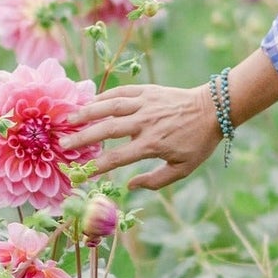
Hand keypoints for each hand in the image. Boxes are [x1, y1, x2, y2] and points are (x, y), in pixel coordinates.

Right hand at [61, 83, 220, 190]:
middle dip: (82, 137)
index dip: (97, 166)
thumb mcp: (182, 168)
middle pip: (106, 130)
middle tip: (63, 144)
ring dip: (87, 112)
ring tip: (68, 118)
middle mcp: (145, 123)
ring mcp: (145, 104)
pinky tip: (90, 102)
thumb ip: (155, 181)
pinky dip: (104, 96)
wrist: (214, 109)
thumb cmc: (198, 142)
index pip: (118, 157)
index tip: (81, 172)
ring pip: (110, 106)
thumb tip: (129, 186)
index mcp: (152, 144)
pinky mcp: (147, 91)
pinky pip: (121, 92)